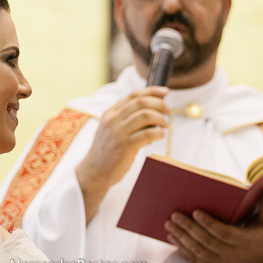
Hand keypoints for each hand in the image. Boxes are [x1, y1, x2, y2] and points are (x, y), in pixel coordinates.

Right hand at [75, 87, 169, 221]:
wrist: (94, 172)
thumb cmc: (107, 151)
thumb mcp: (111, 129)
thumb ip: (125, 118)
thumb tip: (152, 110)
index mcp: (110, 113)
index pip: (133, 95)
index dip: (152, 91)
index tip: (165, 92)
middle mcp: (113, 119)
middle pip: (141, 102)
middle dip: (159, 104)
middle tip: (168, 111)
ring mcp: (118, 132)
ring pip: (145, 115)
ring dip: (160, 118)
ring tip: (165, 125)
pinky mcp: (125, 146)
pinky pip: (147, 134)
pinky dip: (158, 133)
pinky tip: (160, 136)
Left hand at [165, 191, 262, 262]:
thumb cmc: (261, 236)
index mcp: (244, 241)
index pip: (223, 233)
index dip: (209, 223)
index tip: (196, 212)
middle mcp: (231, 254)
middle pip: (206, 241)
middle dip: (189, 228)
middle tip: (174, 215)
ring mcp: (222, 262)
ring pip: (198, 250)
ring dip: (181, 237)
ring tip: (169, 224)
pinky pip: (196, 259)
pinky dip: (182, 249)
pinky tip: (172, 238)